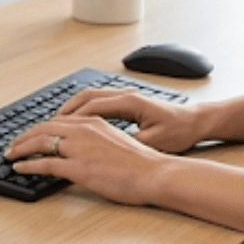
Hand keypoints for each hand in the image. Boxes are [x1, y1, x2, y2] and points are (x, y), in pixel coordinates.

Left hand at [5, 114, 174, 205]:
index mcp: (92, 122)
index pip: (56, 121)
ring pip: (39, 142)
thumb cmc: (142, 164)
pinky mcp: (78, 167)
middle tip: (11, 145)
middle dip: (23, 136)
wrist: (156, 174)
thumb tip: (81, 148)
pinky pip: (44, 163)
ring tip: (9, 155)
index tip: (28, 135)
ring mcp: (79, 148)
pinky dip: (27, 164)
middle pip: (42, 128)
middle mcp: (83, 130)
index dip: (38, 128)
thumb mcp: (116, 141)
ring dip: (20, 148)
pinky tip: (19, 168)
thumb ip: (95, 140)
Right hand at [58, 88, 207, 153]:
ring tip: (56, 124)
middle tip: (48, 125)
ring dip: (70, 109)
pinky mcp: (126, 101)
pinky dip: (81, 109)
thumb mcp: (153, 142)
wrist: (196, 122)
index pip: (90, 106)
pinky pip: (96, 101)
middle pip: (84, 97)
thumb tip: (106, 149)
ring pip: (88, 97)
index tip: (55, 129)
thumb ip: (127, 143)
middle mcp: (124, 95)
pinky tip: (75, 122)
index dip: (70, 119)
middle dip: (63, 111)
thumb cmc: (179, 132)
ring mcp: (125, 96)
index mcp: (129, 102)